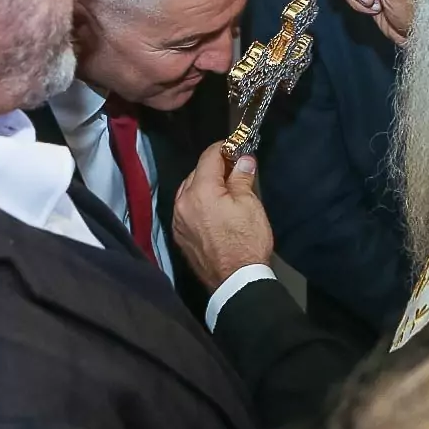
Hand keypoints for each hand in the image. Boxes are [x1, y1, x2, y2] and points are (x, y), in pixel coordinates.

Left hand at [171, 141, 273, 289]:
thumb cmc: (246, 241)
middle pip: (196, 172)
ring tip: (224, 189)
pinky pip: (186, 209)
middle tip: (235, 168)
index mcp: (200, 191)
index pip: (208, 157)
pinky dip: (197, 202)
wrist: (236, 282)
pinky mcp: (179, 235)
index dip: (224, 147)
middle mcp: (182, 202)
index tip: (236, 146)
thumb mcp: (250, 205)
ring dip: (204, 185)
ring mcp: (178, 221)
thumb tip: (243, 159)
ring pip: (188, 190)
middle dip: (214, 167)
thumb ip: (242, 178)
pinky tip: (212, 208)